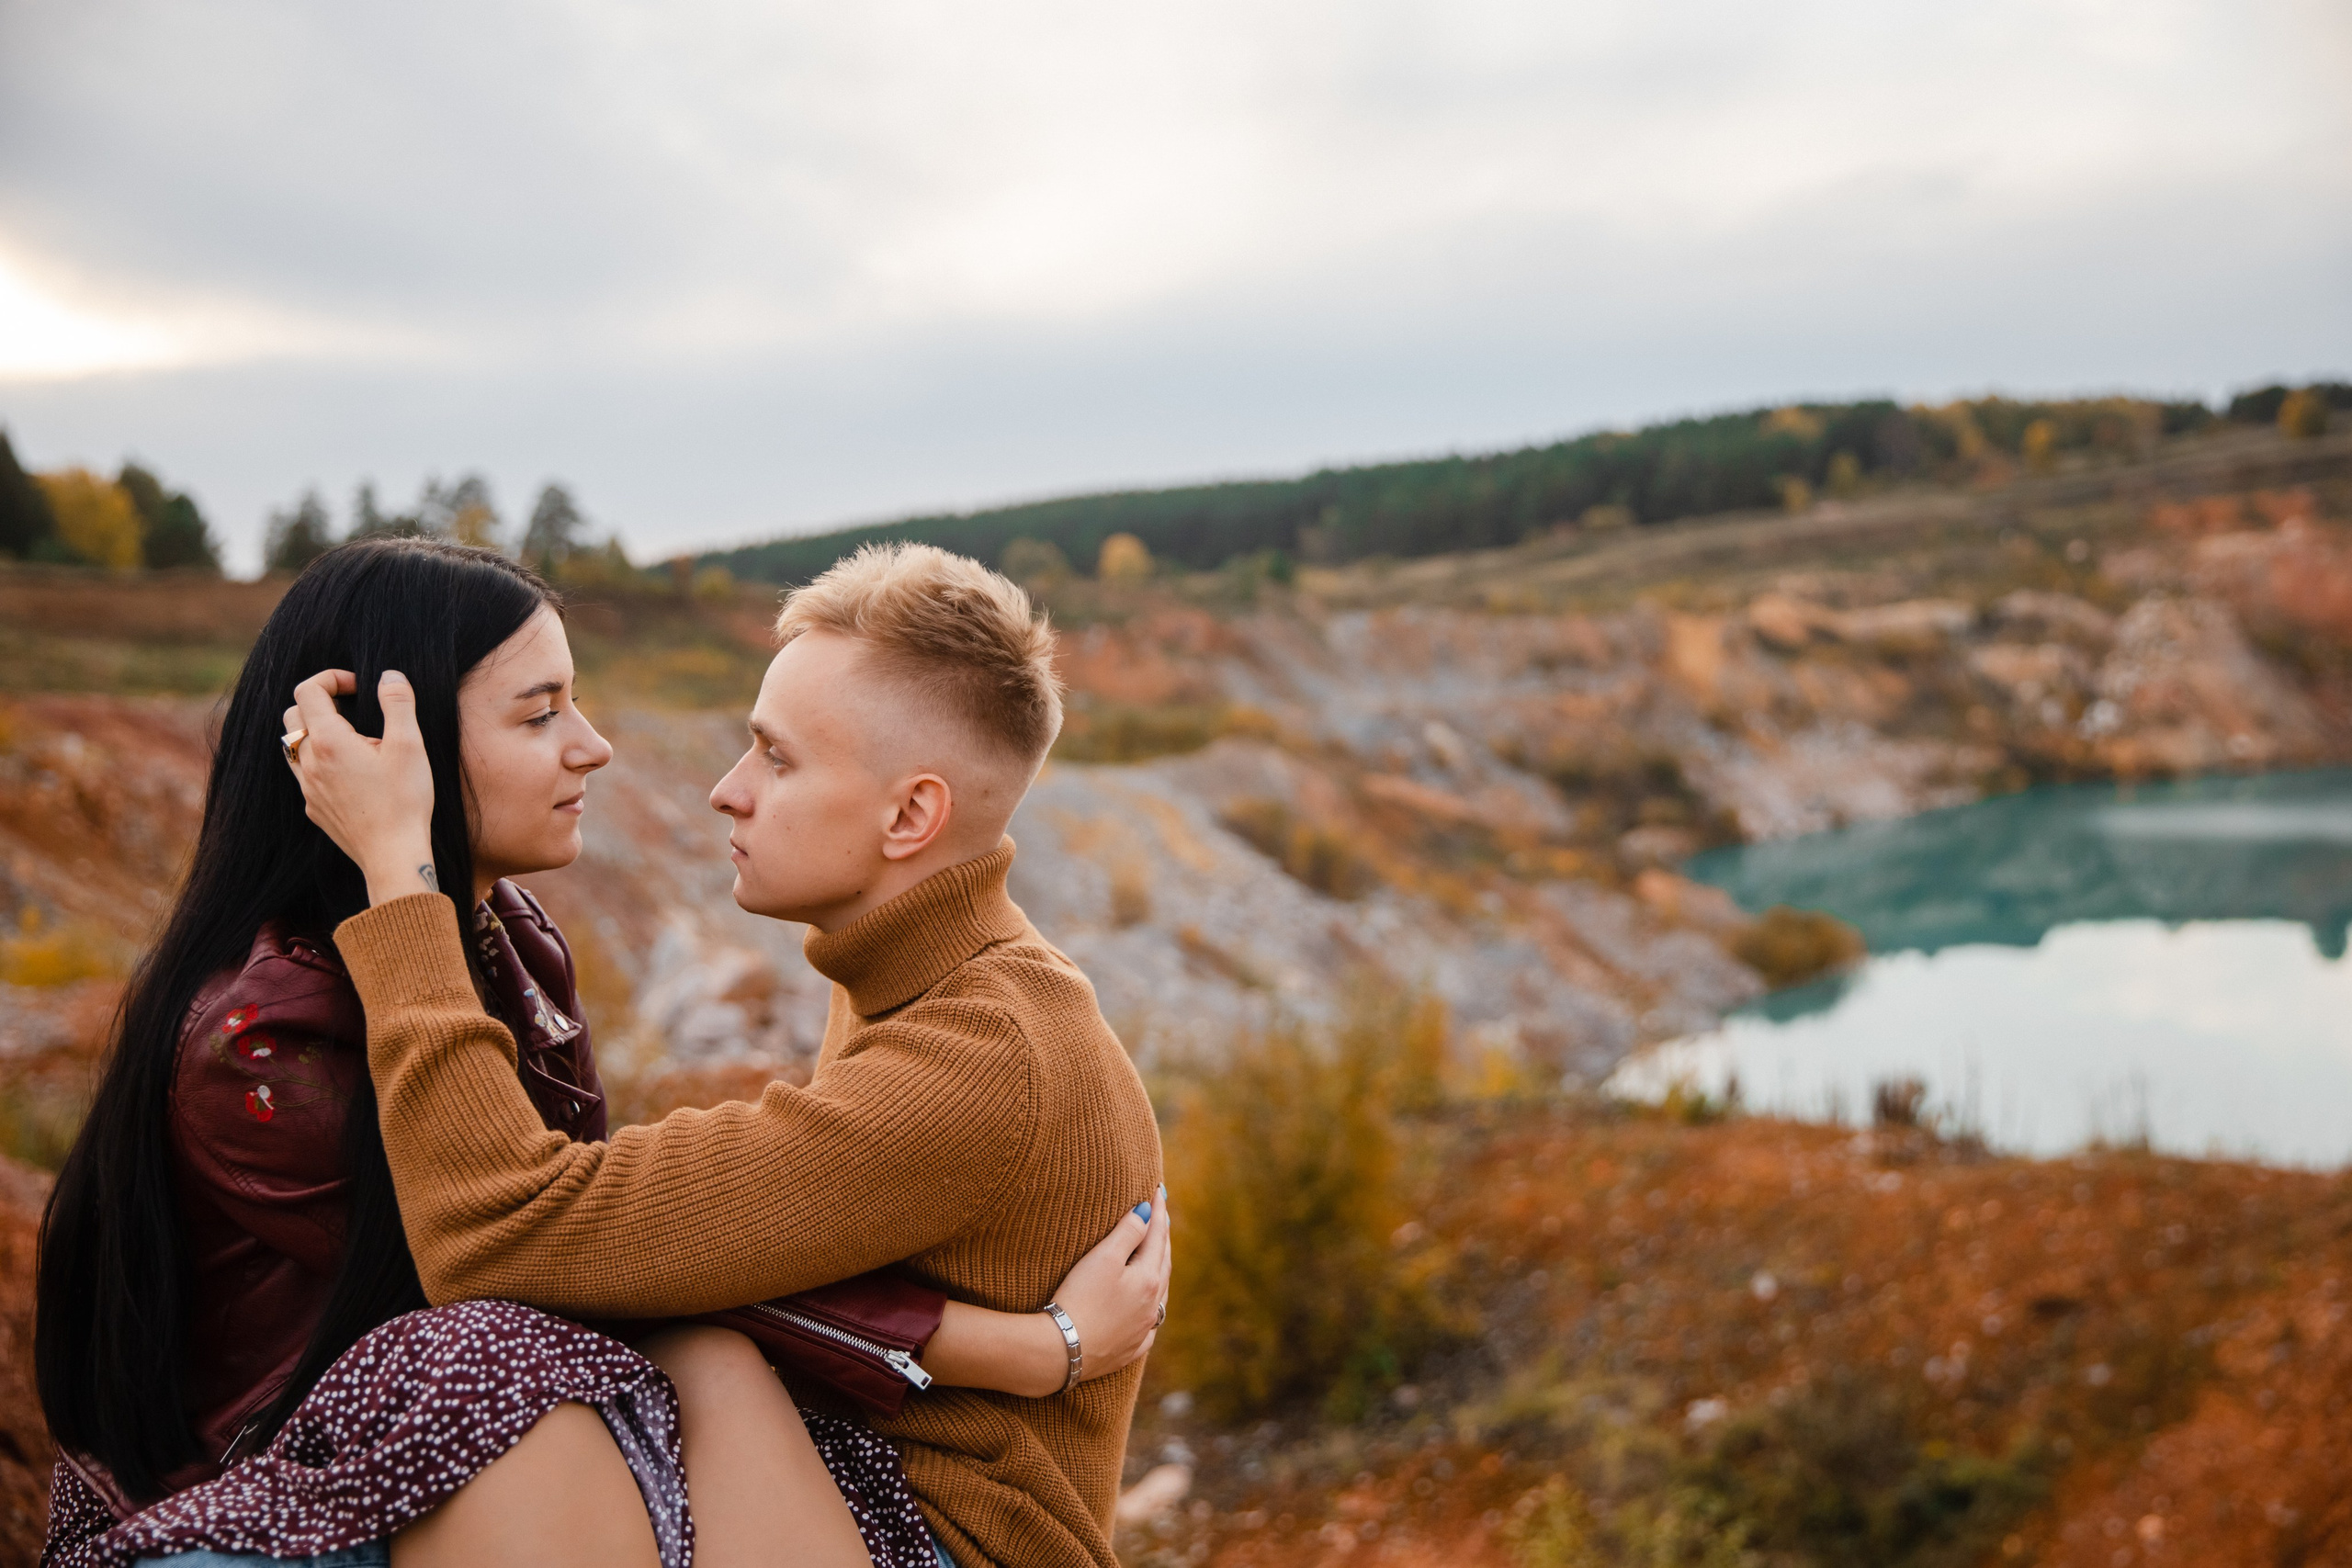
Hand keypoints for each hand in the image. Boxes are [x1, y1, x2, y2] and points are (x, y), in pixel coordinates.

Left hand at [282, 669, 439, 905]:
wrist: (392, 855)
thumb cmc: (404, 801)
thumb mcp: (410, 746)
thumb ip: (398, 704)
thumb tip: (389, 675)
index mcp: (329, 741)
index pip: (308, 691)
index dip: (332, 678)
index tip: (359, 687)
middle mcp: (309, 762)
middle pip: (293, 715)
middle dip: (320, 703)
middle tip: (355, 711)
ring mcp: (307, 788)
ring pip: (294, 746)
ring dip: (316, 733)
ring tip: (354, 742)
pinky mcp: (313, 808)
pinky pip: (305, 774)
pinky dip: (321, 762)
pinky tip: (352, 774)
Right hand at [1054, 1186, 1170, 1384]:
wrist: (1061, 1351)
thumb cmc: (1079, 1299)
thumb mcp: (1103, 1259)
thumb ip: (1128, 1232)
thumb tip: (1147, 1211)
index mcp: (1148, 1279)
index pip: (1157, 1236)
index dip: (1158, 1211)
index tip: (1158, 1190)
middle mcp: (1152, 1305)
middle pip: (1163, 1264)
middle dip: (1162, 1237)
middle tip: (1162, 1216)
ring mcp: (1142, 1329)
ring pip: (1160, 1294)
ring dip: (1160, 1270)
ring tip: (1159, 1255)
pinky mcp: (1129, 1349)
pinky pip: (1150, 1326)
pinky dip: (1152, 1309)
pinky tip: (1150, 1310)